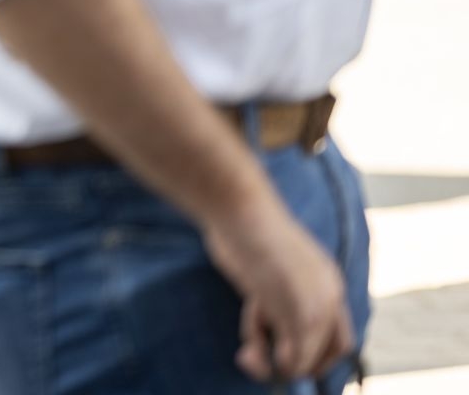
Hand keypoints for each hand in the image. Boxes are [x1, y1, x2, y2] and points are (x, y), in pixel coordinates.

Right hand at [203, 192, 353, 380]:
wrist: (240, 208)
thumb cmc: (238, 225)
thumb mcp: (259, 261)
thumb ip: (267, 288)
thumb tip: (255, 304)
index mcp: (326, 277)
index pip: (335, 325)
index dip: (315, 346)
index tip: (284, 351)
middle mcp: (330, 294)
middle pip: (337, 348)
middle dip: (307, 364)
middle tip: (276, 366)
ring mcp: (318, 305)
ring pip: (311, 357)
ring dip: (281, 368)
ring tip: (249, 360)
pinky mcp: (302, 315)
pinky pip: (295, 357)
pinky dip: (272, 364)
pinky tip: (248, 353)